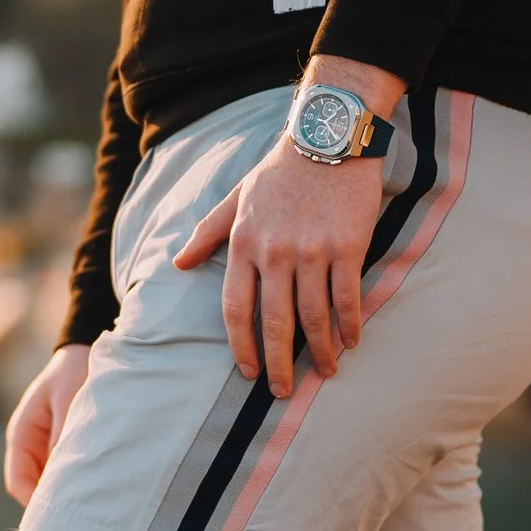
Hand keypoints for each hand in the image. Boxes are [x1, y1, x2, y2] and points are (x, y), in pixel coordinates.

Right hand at [3, 344, 90, 505]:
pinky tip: (97, 482)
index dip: (34, 503)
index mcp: (21, 433)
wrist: (85, 353)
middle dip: (51, 502)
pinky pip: (63, 473)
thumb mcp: (69, 400)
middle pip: (32, 489)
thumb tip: (60, 471)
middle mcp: (28, 445)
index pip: (17, 481)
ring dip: (65, 491)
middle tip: (81, 514)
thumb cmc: (74, 372)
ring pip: (48, 484)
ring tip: (92, 497)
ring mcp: (44, 448)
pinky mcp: (61, 447)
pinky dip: (75, 480)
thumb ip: (64, 434)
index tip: (59, 514)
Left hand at [173, 56, 403, 398]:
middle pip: (275, 322)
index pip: (236, 309)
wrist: (328, 139)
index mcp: (244, 244)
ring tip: (326, 371)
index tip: (248, 371)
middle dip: (279, 363)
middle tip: (282, 391)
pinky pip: (346, 297)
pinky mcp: (348, 246)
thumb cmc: (280, 171)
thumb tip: (179, 264)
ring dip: (321, 350)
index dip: (242, 345)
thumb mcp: (236, 199)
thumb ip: (208, 233)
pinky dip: (349, 325)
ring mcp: (313, 251)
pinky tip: (351, 341)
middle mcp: (275, 252)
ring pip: (314, 316)